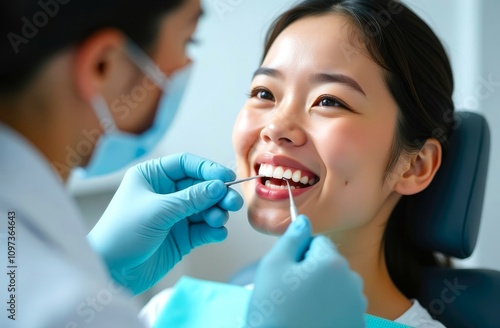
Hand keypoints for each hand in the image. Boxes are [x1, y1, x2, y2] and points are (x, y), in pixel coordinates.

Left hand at [87, 153, 243, 294]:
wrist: (111, 271)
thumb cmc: (122, 233)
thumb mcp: (158, 210)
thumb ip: (191, 198)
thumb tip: (218, 186)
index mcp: (153, 176)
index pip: (186, 164)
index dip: (208, 169)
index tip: (227, 177)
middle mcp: (166, 193)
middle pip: (200, 186)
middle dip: (218, 193)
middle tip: (233, 202)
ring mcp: (175, 215)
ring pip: (205, 208)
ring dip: (216, 212)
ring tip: (218, 220)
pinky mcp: (182, 236)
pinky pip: (204, 228)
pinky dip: (213, 230)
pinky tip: (216, 233)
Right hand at [246, 215, 366, 327]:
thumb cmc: (274, 311)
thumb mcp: (273, 266)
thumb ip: (291, 239)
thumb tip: (303, 221)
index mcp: (331, 262)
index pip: (319, 242)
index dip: (300, 254)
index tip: (289, 272)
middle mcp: (351, 281)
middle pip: (330, 263)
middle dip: (313, 272)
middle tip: (292, 293)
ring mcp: (357, 305)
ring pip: (337, 285)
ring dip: (323, 291)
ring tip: (302, 309)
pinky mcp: (357, 323)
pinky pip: (343, 306)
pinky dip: (331, 310)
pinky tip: (313, 320)